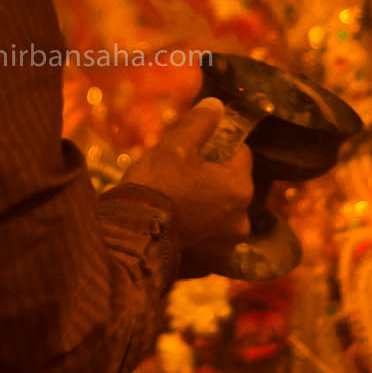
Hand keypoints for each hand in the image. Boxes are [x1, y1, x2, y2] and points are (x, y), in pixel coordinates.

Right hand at [124, 98, 252, 249]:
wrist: (129, 243)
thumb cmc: (153, 189)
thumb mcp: (173, 147)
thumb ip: (199, 124)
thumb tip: (217, 106)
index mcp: (239, 187)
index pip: (240, 154)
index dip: (217, 147)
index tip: (193, 150)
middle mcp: (242, 220)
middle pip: (230, 187)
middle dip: (211, 180)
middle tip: (177, 178)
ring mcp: (227, 247)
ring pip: (220, 216)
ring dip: (205, 209)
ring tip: (173, 206)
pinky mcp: (210, 266)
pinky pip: (208, 241)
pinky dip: (196, 234)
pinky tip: (172, 229)